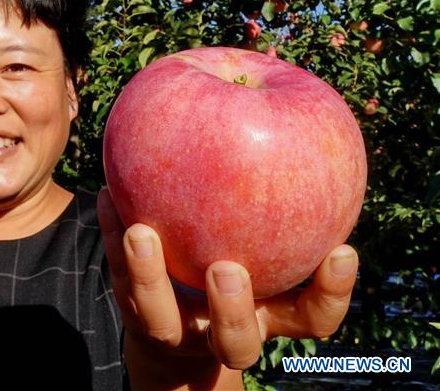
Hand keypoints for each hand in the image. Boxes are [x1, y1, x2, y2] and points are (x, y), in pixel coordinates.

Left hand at [97, 187, 357, 387]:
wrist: (175, 318)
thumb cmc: (237, 259)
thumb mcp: (267, 240)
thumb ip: (282, 200)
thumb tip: (281, 106)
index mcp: (270, 315)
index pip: (313, 317)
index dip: (332, 291)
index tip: (341, 250)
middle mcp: (223, 329)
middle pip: (235, 342)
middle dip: (231, 310)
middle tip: (226, 269)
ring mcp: (173, 327)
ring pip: (159, 320)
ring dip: (148, 276)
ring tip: (140, 232)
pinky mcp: (134, 308)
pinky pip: (117, 274)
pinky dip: (109, 233)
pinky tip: (107, 194)